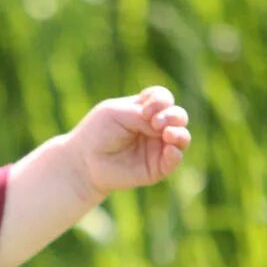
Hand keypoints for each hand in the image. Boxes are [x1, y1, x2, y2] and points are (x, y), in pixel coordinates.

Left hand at [69, 85, 191, 199]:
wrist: (85, 161)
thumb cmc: (97, 133)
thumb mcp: (116, 114)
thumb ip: (141, 115)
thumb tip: (166, 128)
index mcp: (144, 109)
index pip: (163, 99)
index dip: (161, 100)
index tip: (146, 110)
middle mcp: (154, 127)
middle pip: (178, 116)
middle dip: (173, 116)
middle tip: (156, 123)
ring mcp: (157, 147)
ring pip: (182, 136)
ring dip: (179, 133)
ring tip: (167, 134)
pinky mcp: (157, 167)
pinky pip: (175, 159)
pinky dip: (176, 153)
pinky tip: (170, 149)